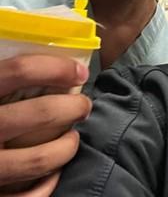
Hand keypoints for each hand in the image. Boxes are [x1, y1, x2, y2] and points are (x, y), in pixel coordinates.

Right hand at [0, 55, 90, 192]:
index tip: (79, 72)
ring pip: (39, 159)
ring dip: (66, 147)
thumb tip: (34, 47)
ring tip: (72, 138)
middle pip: (41, 114)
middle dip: (73, 107)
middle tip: (83, 106)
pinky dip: (47, 184)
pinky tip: (53, 172)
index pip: (22, 70)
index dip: (57, 68)